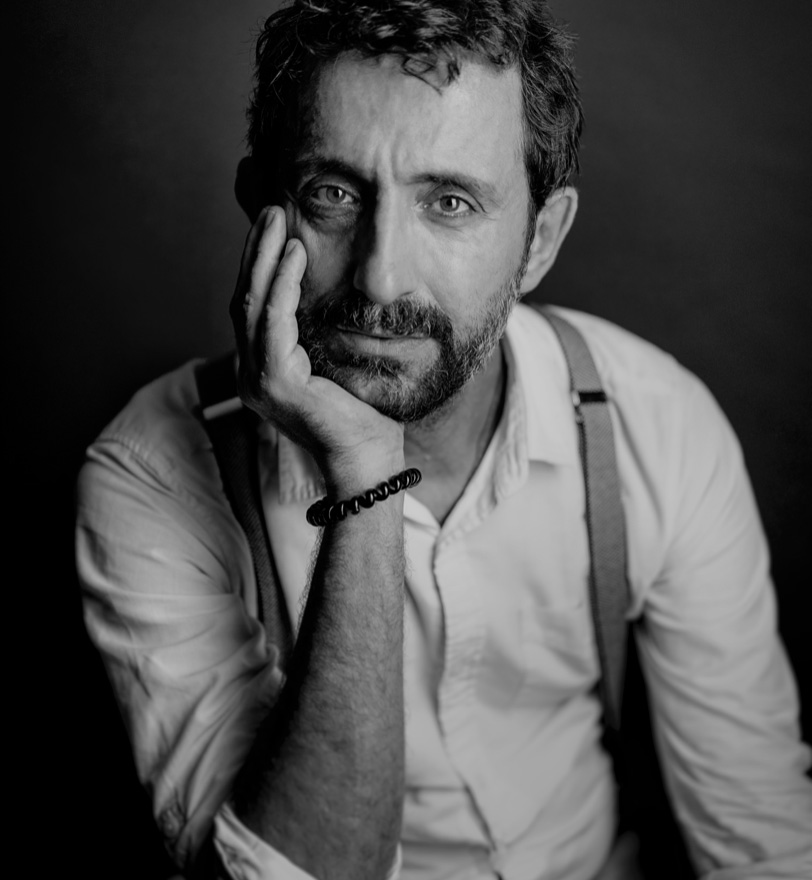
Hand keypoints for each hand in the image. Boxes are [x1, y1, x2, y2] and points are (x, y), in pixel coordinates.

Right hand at [230, 206, 404, 493]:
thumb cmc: (362, 410)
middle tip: (271, 208)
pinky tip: (296, 254)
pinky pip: (274, 323)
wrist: (370, 454)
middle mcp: (251, 372)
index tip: (275, 225)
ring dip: (265, 257)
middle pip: (245, 298)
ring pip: (253, 304)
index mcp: (263, 368)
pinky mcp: (276, 383)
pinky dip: (283, 285)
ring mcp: (258, 379)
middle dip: (257, 250)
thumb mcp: (336, 359)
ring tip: (278, 218)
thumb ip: (320, 331)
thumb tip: (330, 290)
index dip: (261, 263)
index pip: (254, 307)